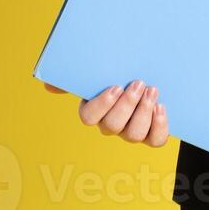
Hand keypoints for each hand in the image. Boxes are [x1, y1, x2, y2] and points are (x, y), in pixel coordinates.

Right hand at [43, 79, 169, 146]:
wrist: (152, 74)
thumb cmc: (121, 70)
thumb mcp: (102, 68)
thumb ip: (79, 73)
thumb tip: (47, 85)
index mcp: (94, 109)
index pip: (88, 117)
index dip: (101, 105)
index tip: (115, 87)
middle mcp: (111, 124)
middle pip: (112, 126)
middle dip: (126, 106)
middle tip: (139, 83)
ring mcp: (131, 131)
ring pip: (133, 135)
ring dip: (143, 112)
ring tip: (152, 91)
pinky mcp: (152, 135)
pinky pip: (155, 140)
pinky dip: (159, 126)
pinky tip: (161, 107)